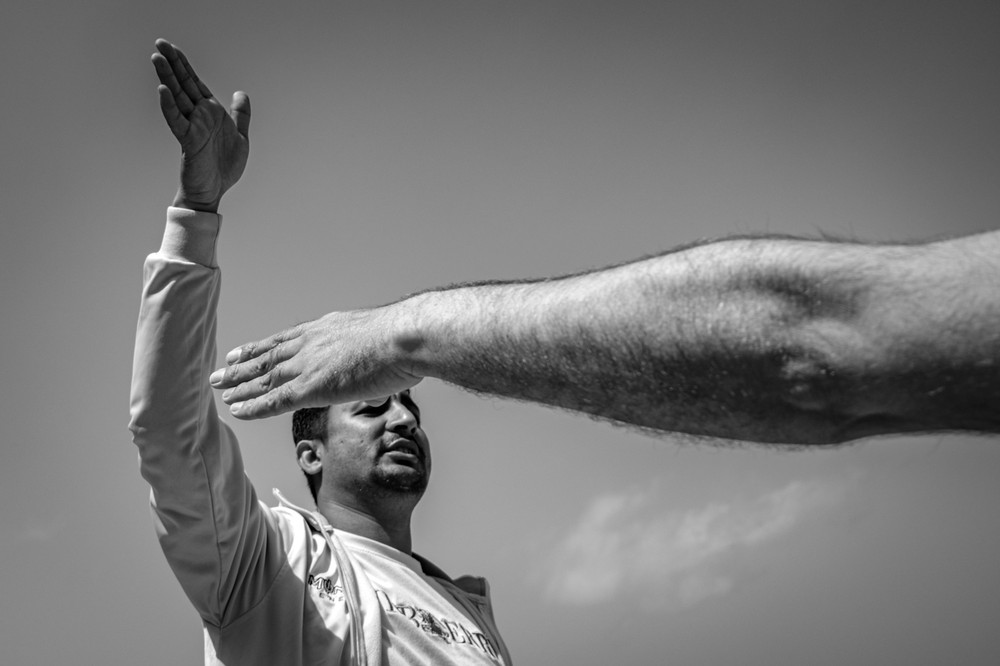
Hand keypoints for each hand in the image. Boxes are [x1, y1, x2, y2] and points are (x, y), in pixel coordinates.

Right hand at [152, 39, 249, 212]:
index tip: (173, 48)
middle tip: (159, 43)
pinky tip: (163, 90)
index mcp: (211, 113)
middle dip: (173, 64)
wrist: (214, 191)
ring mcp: (192, 127)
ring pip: (177, 98)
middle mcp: (199, 116)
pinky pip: (177, 121)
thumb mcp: (241, 137)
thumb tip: (241, 94)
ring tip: (156, 58)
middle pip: (184, 85)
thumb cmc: (223, 167)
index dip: (185, 66)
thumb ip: (241, 115)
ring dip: (167, 78)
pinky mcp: (189, 141)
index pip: (196, 83)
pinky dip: (170, 106)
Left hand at [209, 306, 423, 418]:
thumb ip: (362, 348)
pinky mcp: (312, 387)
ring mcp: (309, 365)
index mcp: (324, 329)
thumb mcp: (375, 336)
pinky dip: (253, 405)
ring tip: (219, 391)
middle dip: (241, 367)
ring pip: (265, 378)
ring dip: (240, 385)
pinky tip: (237, 410)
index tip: (240, 353)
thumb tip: (369, 358)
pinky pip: (274, 399)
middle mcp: (309, 345)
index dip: (259, 349)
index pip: (283, 340)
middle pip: (267, 357)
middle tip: (219, 373)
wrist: (404, 337)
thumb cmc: (403, 338)